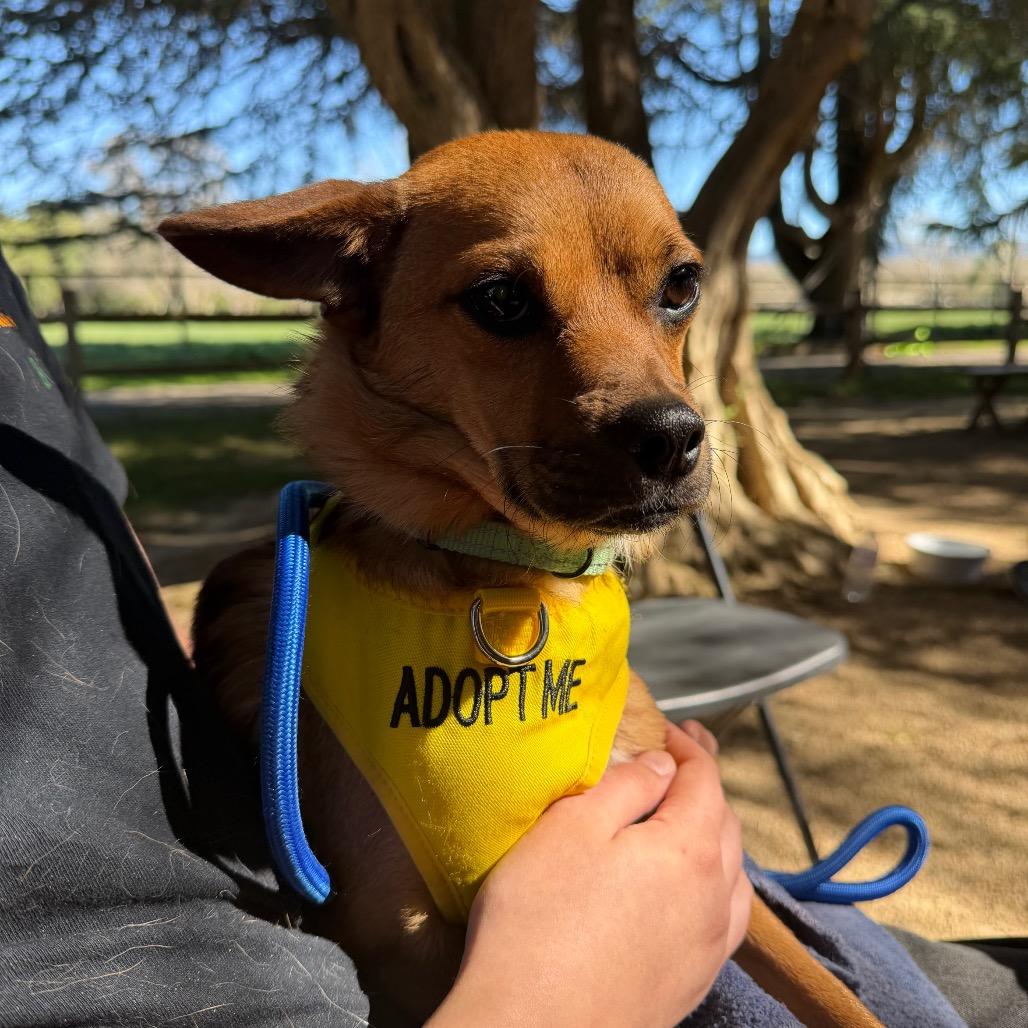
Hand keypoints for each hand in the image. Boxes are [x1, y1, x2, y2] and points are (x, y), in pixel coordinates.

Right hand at [429, 720, 750, 1027]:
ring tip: (688, 817)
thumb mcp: (573, 826)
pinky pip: (722, 918)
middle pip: (726, 823)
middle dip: (705, 784)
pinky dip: (713, 883)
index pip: (705, 780)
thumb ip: (627, 786)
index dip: (690, 747)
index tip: (668, 727)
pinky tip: (689, 888)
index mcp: (691, 849)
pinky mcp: (691, 984)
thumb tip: (662, 765)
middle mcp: (715, 898)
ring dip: (715, 834)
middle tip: (680, 758)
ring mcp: (708, 947)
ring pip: (731, 874)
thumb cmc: (542, 918)